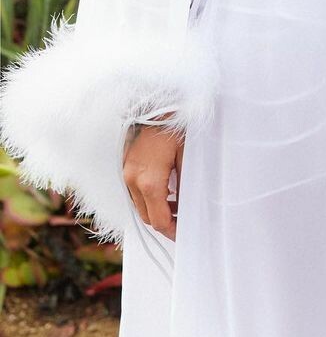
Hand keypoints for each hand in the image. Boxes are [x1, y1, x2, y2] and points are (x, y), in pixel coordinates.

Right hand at [123, 121, 184, 239]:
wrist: (155, 103)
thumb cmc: (175, 126)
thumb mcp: (187, 156)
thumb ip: (187, 185)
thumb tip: (189, 207)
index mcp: (150, 181)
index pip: (159, 220)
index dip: (173, 231)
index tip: (185, 233)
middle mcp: (133, 181)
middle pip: (147, 217)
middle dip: (165, 223)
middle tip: (184, 221)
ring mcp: (126, 173)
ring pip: (139, 206)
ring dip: (156, 211)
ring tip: (177, 206)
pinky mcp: (125, 166)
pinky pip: (134, 192)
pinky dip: (148, 198)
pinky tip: (165, 190)